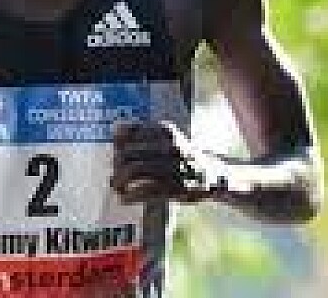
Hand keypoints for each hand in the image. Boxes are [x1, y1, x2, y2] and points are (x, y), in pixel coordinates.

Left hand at [110, 120, 225, 203]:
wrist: (212, 174)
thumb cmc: (180, 155)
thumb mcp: (166, 137)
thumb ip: (143, 133)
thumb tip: (114, 130)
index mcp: (163, 130)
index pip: (127, 132)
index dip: (117, 144)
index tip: (116, 153)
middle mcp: (167, 145)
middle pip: (126, 153)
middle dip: (116, 165)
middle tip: (114, 175)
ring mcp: (171, 165)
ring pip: (132, 170)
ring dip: (119, 180)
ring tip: (116, 186)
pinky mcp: (174, 187)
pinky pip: (143, 190)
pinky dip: (129, 195)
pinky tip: (124, 198)